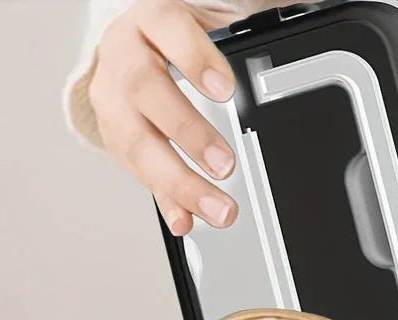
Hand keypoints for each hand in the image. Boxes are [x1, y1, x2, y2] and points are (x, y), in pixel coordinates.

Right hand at [89, 0, 238, 234]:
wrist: (133, 51)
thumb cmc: (179, 42)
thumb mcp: (209, 31)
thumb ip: (241, 46)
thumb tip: (285, 54)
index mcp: (152, 19)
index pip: (168, 27)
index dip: (194, 58)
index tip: (226, 90)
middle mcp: (124, 56)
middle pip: (146, 91)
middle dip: (187, 132)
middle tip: (225, 166)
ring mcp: (112, 99)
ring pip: (136, 140)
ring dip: (178, 181)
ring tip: (216, 208)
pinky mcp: (113, 138)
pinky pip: (137, 173)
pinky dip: (166, 200)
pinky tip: (186, 221)